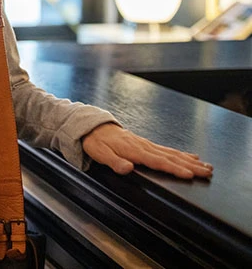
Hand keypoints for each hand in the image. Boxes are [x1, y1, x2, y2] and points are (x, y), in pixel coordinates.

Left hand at [82, 123, 212, 179]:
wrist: (92, 126)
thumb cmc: (96, 142)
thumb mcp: (100, 153)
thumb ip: (115, 162)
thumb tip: (128, 168)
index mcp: (134, 150)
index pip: (158, 162)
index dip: (174, 169)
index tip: (189, 174)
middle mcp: (143, 146)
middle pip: (170, 157)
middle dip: (190, 166)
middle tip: (208, 172)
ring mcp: (146, 144)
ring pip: (172, 153)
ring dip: (190, 160)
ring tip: (207, 167)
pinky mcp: (146, 144)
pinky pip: (167, 149)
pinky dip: (181, 154)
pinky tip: (191, 157)